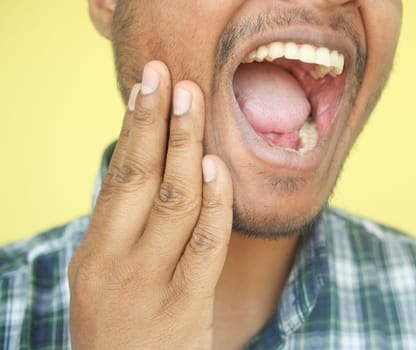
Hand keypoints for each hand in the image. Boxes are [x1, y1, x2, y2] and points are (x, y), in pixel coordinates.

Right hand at [68, 61, 232, 348]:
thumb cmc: (121, 323)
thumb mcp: (106, 274)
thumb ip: (125, 226)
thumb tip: (152, 165)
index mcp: (94, 251)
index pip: (118, 176)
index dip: (135, 128)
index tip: (148, 86)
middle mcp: (116, 263)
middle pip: (142, 178)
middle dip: (158, 123)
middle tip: (172, 78)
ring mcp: (151, 284)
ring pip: (175, 203)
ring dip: (186, 148)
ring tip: (194, 104)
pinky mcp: (186, 305)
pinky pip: (206, 244)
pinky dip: (214, 203)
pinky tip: (216, 167)